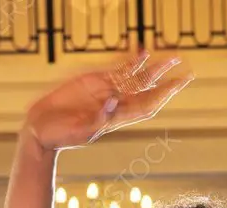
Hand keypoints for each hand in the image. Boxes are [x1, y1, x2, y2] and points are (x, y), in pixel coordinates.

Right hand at [25, 52, 192, 150]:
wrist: (41, 129)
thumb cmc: (60, 136)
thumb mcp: (80, 131)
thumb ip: (98, 119)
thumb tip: (113, 101)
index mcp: (117, 119)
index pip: (148, 105)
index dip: (164, 94)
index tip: (179, 84)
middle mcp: (116, 104)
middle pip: (147, 90)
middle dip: (166, 80)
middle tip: (184, 70)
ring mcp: (106, 91)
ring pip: (136, 78)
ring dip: (153, 68)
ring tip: (171, 56)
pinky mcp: (93, 81)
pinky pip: (117, 70)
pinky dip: (130, 61)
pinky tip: (142, 53)